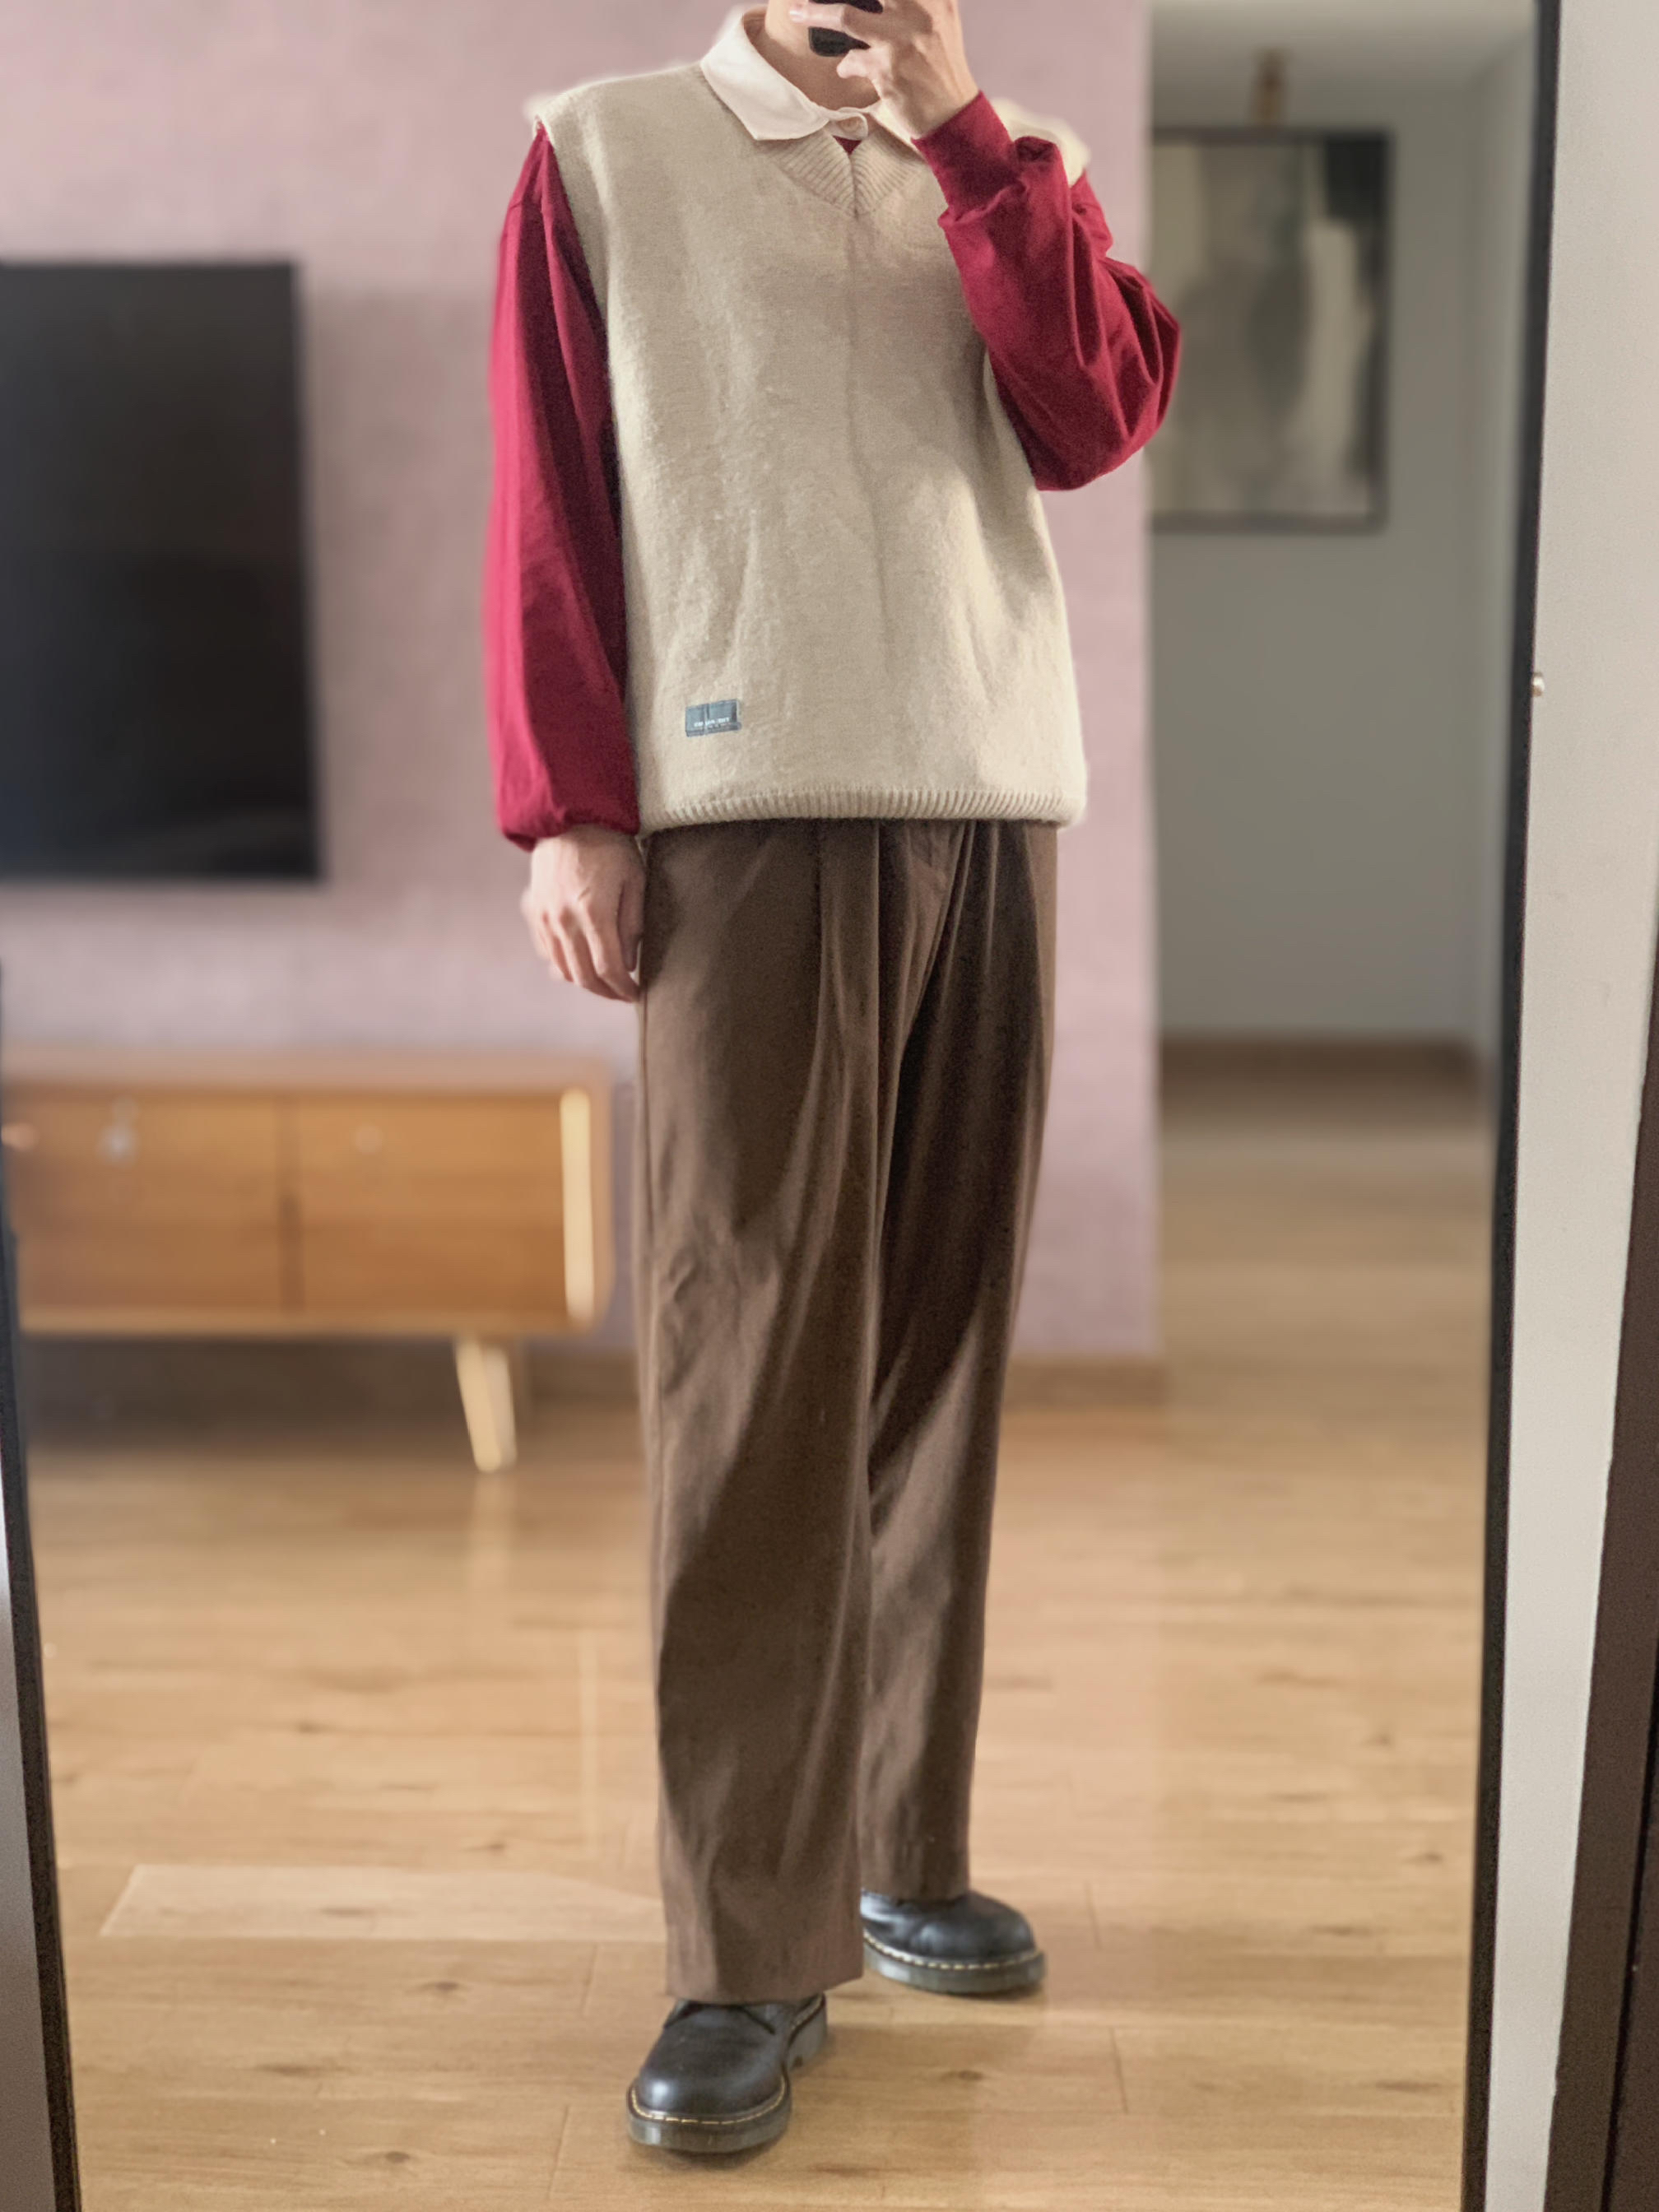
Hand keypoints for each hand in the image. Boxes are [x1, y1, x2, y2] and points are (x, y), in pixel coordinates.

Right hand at [521, 826, 645, 1001]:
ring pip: (564, 968)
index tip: (636, 994)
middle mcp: (564, 919)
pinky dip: (564, 965)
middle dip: (606, 991)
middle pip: (583, 976)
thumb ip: (632, 924)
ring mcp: (546, 917)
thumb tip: (629, 963)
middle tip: (623, 993)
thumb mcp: (635, 880)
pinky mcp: (535, 911)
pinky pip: (548, 951)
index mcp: (593, 912)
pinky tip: (580, 964)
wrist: (570, 815)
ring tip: (605, 982)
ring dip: (585, 982)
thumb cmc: (611, 845)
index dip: (623, 988)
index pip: (608, 968)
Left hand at [787, 0, 978, 138]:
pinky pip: (851, 61)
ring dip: (816, 14)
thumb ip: (915, 3)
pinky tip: (849, 69)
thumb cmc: (941, 66)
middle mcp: (919, 13)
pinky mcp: (887, 70)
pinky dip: (846, 65)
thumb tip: (873, 0)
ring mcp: (900, 41)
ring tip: (799, 12)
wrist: (952, 114)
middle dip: (829, 1)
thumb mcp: (939, 21)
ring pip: (845, 17)